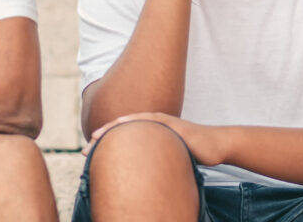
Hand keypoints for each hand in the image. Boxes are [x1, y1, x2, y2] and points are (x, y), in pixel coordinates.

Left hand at [84, 112, 225, 166]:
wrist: (217, 144)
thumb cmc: (196, 152)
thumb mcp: (173, 157)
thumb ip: (160, 164)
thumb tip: (148, 182)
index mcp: (153, 133)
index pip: (125, 136)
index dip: (107, 142)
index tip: (90, 151)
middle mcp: (155, 125)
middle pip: (123, 130)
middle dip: (103, 138)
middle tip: (85, 150)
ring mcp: (163, 123)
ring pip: (131, 124)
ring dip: (112, 130)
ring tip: (95, 139)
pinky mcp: (172, 125)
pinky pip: (150, 121)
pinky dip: (134, 121)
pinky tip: (122, 124)